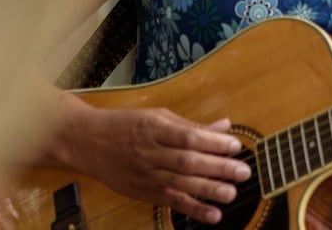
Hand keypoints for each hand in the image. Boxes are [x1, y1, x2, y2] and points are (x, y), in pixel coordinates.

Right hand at [47, 98, 250, 224]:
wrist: (88, 142)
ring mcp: (145, 174)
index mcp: (155, 128)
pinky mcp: (143, 192)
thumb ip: (191, 125)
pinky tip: (212, 214)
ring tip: (231, 193)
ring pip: (180, 183)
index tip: (235, 146)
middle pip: (187, 161)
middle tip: (243, 171)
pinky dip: (193, 209)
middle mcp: (150, 152)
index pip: (188, 137)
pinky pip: (171, 202)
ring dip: (208, 190)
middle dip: (217, 167)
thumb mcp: (158, 117)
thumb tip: (225, 127)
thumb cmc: (126, 125)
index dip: (213, 143)